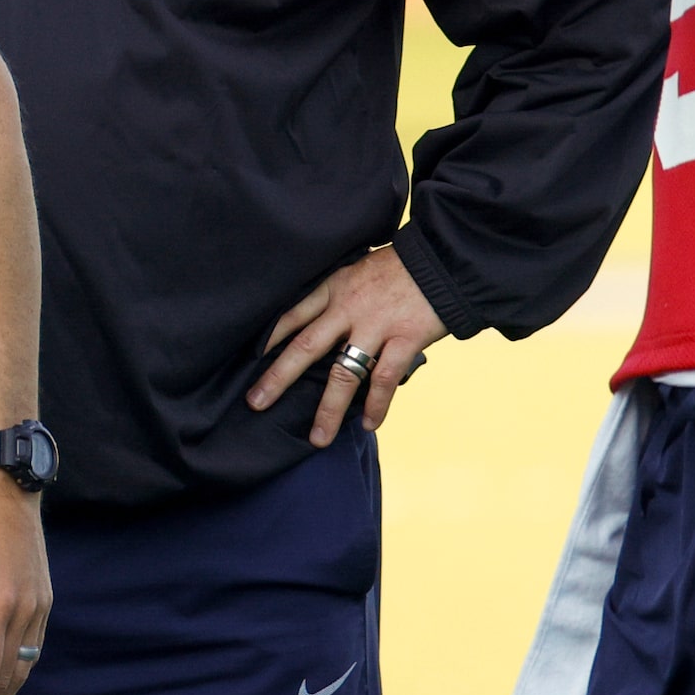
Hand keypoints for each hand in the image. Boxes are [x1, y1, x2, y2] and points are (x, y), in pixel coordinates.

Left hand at [248, 246, 449, 447]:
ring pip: (343, 373)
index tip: (250, 358)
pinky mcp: (404, 338)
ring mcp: (376, 325)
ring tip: (318, 438)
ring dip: (329, 409)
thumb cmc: (403, 264)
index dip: (271, 337)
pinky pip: (384, 379)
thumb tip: (328, 316)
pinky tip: (369, 424)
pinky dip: (376, 405)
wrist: (443, 257)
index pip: (294, 314)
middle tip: (256, 403)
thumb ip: (343, 291)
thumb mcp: (361, 267)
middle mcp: (349, 307)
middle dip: (278, 378)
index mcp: (336, 286)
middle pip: (306, 347)